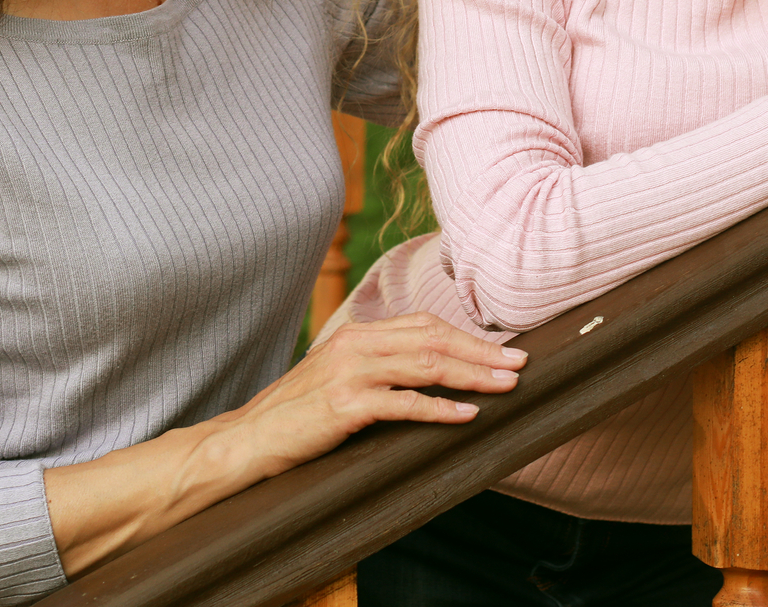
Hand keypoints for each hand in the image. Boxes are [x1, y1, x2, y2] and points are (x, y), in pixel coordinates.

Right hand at [217, 313, 525, 476]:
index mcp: (356, 335)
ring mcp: (349, 373)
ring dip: (472, 374)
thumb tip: (426, 375)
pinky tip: (467, 414)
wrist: (247, 440)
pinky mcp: (344, 405)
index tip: (502, 349)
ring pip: (425, 365)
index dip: (468, 336)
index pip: (424, 325)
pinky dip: (440, 408)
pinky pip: (403, 404)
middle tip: (521, 363)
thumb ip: (375, 370)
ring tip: (507, 385)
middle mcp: (355, 344)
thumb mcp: (337, 380)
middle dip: (482, 351)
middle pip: (432, 339)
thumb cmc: (296, 417)